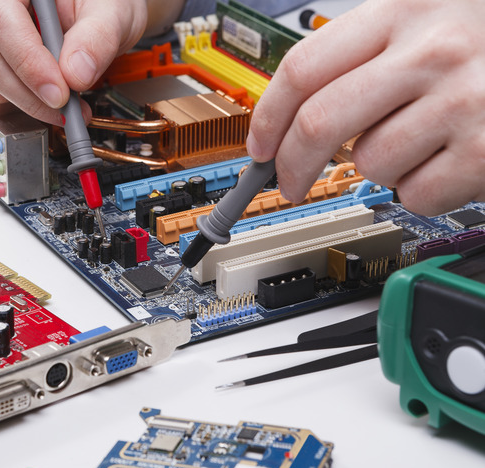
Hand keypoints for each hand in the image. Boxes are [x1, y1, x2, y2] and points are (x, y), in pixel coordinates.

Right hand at [0, 0, 147, 125]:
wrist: (91, 15)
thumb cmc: (95, 3)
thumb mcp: (109, 12)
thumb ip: (97, 38)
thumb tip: (76, 75)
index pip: (0, 20)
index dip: (28, 63)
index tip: (59, 93)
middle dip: (30, 94)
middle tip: (67, 108)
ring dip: (28, 104)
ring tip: (65, 103)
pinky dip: (20, 106)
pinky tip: (46, 98)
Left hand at [247, 0, 484, 215]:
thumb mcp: (430, 15)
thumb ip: (367, 50)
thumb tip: (293, 109)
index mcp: (406, 8)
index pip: (304, 68)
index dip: (268, 118)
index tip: (259, 147)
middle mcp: (433, 50)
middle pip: (319, 124)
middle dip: (291, 166)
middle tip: (289, 182)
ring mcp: (465, 100)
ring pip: (369, 163)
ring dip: (379, 166)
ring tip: (415, 143)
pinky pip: (416, 193)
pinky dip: (421, 189)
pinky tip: (446, 161)